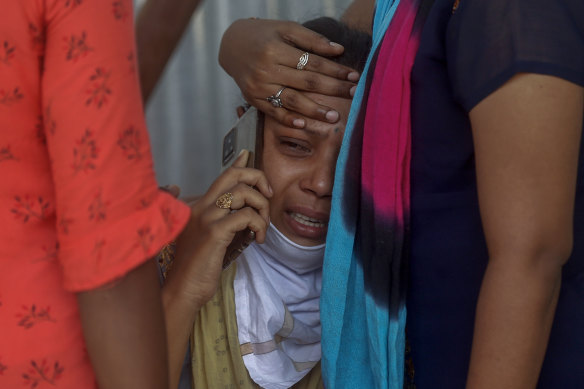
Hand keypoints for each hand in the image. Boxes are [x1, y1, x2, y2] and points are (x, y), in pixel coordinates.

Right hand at [167, 150, 271, 304]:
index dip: (240, 163)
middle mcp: (200, 206)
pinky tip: (258, 239)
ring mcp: (206, 218)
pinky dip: (259, 225)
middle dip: (258, 178)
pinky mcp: (214, 232)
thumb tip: (243, 210)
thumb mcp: (211, 239)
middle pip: (234, 175)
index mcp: (199, 206)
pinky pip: (246, 216)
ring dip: (263, 209)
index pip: (223, 176)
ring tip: (262, 228)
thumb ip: (224, 221)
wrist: (183, 290)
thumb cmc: (198, 268)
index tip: (248, 155)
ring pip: (244, 194)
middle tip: (268, 196)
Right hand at [219, 18, 359, 128]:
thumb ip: (312, 39)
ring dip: (315, 110)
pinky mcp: (253, 99)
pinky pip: (273, 112)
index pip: (312, 63)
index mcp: (275, 50)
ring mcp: (259, 87)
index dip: (335, 70)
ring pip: (291, 101)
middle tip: (353, 95)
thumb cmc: (263, 35)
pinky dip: (288, 119)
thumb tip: (339, 50)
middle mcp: (266, 70)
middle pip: (306, 83)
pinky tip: (304, 124)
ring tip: (334, 117)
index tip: (354, 76)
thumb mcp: (286, 29)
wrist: (232, 46)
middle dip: (332, 89)